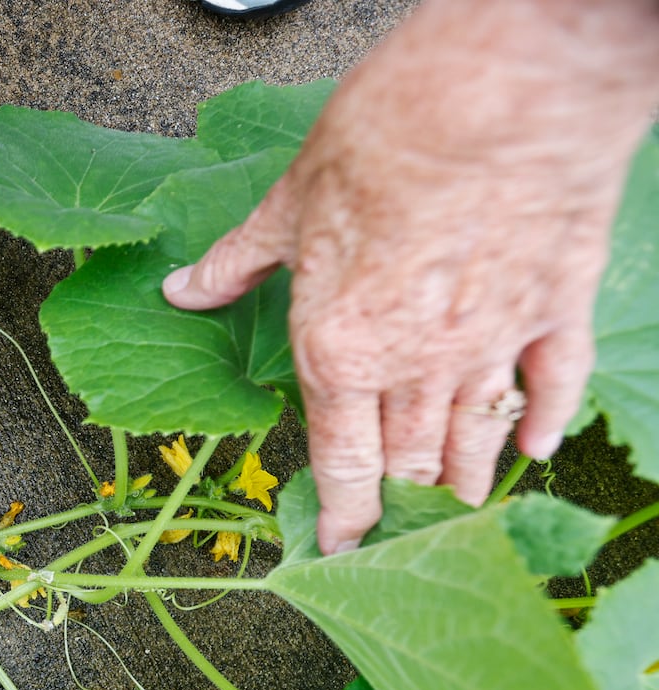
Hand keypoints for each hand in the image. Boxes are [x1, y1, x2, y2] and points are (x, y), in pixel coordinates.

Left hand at [162, 0, 658, 553]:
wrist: (496, 91)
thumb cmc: (382, 139)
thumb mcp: (287, 204)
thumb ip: (237, 263)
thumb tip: (184, 289)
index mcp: (339, 350)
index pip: (338, 462)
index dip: (340, 516)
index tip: (338, 547)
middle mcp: (416, 365)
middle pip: (408, 459)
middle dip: (398, 497)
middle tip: (395, 517)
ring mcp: (492, 341)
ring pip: (478, 437)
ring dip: (465, 477)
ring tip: (459, 506)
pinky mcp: (556, 304)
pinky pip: (555, 385)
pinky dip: (546, 422)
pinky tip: (538, 450)